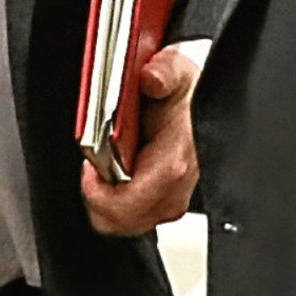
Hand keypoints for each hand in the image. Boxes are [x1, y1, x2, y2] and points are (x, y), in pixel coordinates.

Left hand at [81, 43, 201, 236]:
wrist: (207, 104)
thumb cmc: (189, 93)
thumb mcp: (176, 71)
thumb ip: (163, 73)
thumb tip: (151, 78)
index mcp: (173, 164)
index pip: (124, 205)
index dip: (96, 191)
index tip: (89, 164)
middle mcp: (175, 191)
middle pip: (119, 222)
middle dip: (97, 195)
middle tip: (94, 165)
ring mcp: (172, 202)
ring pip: (124, 224)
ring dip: (107, 199)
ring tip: (106, 167)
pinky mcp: (168, 206)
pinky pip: (133, 218)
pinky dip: (118, 202)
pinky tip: (118, 174)